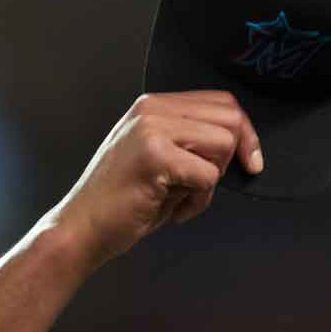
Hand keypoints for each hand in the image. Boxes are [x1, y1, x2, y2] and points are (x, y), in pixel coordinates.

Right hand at [47, 91, 261, 268]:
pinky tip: (172, 211)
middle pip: (230, 118)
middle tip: (206, 186)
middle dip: (233, 158)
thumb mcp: (156, 156)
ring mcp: (151, 129)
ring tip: (180, 198)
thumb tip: (239, 142)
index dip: (245, 133)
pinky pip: (208, 176)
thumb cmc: (119, 202)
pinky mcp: (154, 156)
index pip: (222, 102)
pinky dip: (197, 201)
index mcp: (153, 105)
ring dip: (211, 180)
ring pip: (223, 145)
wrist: (80, 229)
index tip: (250, 160)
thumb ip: (189, 140)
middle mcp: (152, 109)